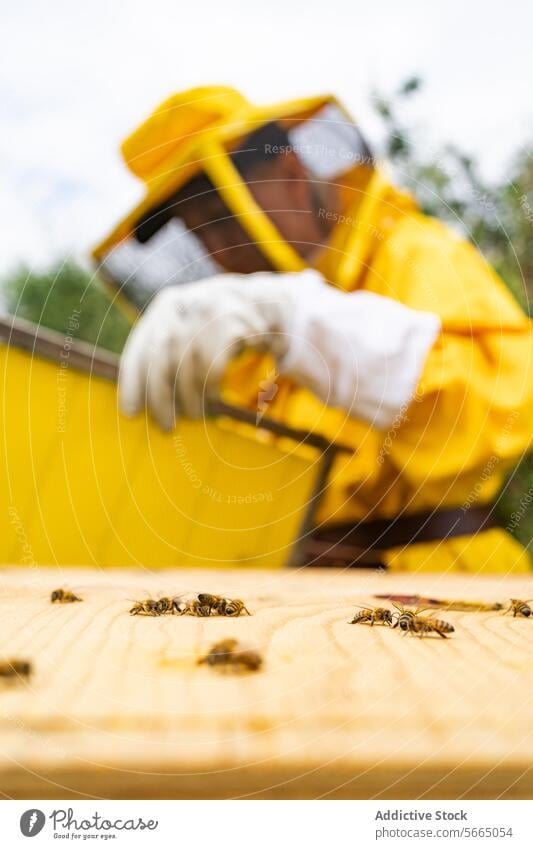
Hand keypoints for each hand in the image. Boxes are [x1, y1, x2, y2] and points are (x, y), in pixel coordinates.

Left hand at [118, 270, 319, 429]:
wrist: (266, 305)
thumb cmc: (219, 330)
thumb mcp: (189, 331)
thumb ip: (164, 356)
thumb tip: (133, 405)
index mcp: (165, 306)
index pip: (141, 348)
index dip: (132, 384)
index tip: (130, 414)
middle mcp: (184, 304)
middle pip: (162, 359)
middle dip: (160, 398)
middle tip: (165, 426)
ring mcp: (209, 311)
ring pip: (187, 365)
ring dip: (189, 398)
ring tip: (194, 415)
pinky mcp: (234, 323)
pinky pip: (212, 367)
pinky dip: (209, 389)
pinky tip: (212, 399)